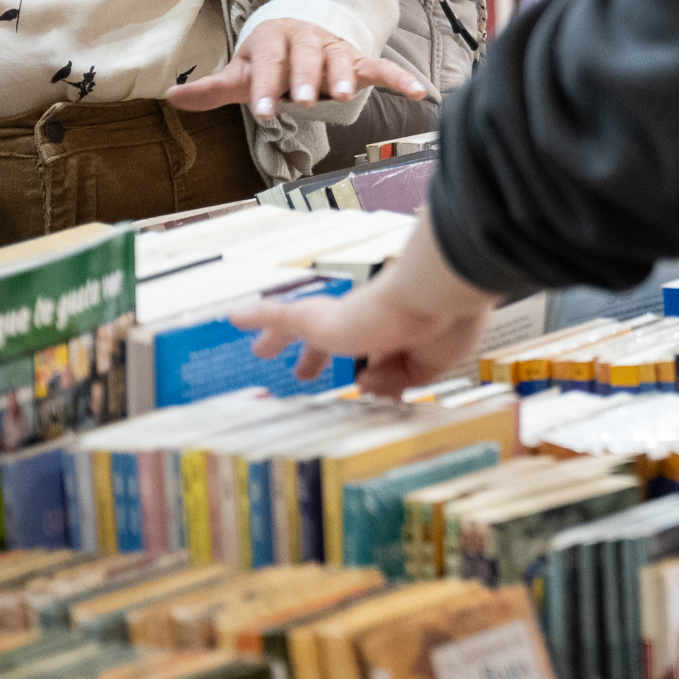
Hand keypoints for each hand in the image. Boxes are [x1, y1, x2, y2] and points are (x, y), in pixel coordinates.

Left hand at [164, 14, 426, 120]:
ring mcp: (335, 49)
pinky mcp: (359, 60)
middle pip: (306, 58)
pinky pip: (381, 66)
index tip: (262, 110)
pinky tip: (419, 93)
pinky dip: (400, 78)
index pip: (268, 63)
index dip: (265, 86)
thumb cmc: (270, 58)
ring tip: (345, 94)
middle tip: (303, 98)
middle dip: (305, 78)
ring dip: (343, 75)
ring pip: (340, 60)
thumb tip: (170, 96)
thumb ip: (212, 88)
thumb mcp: (242, 71)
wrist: (303, 28)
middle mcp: (306, 40)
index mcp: (273, 40)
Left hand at [236, 212, 501, 397]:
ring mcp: (341, 315)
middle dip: (315, 357)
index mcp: (396, 328)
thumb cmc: (443, 322)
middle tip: (304, 372)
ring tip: (260, 351)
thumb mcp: (424, 367)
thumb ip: (396, 378)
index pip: (373, 349)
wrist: (435, 294)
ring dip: (278, 338)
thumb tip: (364, 385)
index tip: (369, 380)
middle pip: (330, 339)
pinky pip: (280, 314)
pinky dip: (258, 316)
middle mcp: (366, 318)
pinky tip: (235, 318)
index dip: (371, 367)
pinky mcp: (319, 317)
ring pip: (299, 325)